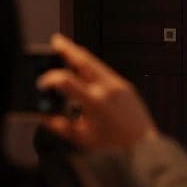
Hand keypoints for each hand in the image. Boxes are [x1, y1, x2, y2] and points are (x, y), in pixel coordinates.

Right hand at [37, 34, 158, 149]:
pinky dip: (93, 67)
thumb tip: (44, 116)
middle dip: (68, 49)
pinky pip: (106, 72)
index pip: (65, 80)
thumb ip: (59, 125)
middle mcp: (108, 89)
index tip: (42, 83)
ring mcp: (120, 86)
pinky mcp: (127, 88)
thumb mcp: (81, 137)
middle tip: (56, 40)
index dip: (49, 78)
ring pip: (97, 63)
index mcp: (94, 101)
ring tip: (68, 49)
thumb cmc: (115, 145)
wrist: (143, 146)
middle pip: (84, 60)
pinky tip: (86, 69)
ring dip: (81, 55)